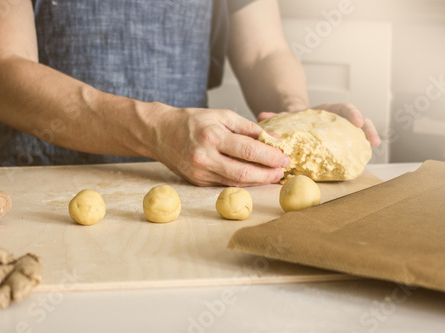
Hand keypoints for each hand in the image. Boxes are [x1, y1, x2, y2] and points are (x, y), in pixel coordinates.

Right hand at [152, 105, 289, 186]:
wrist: (160, 133)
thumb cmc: (192, 121)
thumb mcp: (221, 116)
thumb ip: (248, 128)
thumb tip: (273, 140)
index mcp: (212, 137)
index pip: (249, 150)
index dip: (270, 156)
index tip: (285, 158)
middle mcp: (205, 157)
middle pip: (244, 172)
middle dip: (267, 175)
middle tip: (282, 172)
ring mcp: (199, 172)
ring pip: (235, 182)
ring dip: (257, 181)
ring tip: (272, 176)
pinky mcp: (196, 181)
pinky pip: (224, 184)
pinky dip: (242, 182)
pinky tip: (253, 178)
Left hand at [257, 103, 380, 146]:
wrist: (295, 124)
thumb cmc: (294, 121)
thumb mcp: (287, 117)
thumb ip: (277, 116)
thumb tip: (262, 116)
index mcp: (327, 111)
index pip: (343, 108)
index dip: (351, 114)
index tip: (357, 122)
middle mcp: (338, 120)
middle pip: (357, 120)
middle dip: (368, 127)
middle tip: (373, 139)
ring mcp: (341, 132)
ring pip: (359, 133)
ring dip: (368, 139)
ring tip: (373, 148)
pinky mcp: (341, 144)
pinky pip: (351, 148)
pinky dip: (357, 154)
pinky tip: (362, 162)